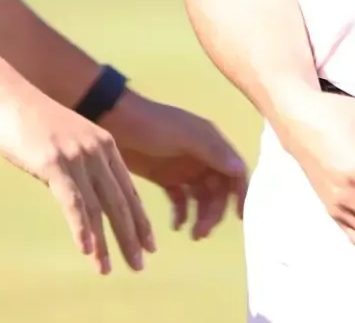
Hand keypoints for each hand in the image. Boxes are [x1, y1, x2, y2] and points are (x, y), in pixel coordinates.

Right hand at [0, 83, 156, 275]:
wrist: (5, 95)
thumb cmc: (31, 121)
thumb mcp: (65, 142)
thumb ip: (78, 168)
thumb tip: (81, 203)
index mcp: (104, 145)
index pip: (129, 190)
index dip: (140, 221)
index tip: (150, 246)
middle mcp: (97, 150)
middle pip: (120, 202)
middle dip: (131, 237)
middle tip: (139, 266)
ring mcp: (76, 155)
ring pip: (98, 207)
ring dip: (104, 243)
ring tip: (108, 270)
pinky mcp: (55, 162)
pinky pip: (73, 201)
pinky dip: (81, 228)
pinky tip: (86, 250)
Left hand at [100, 90, 249, 240]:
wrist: (113, 120)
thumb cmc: (152, 124)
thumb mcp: (184, 135)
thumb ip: (212, 151)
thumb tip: (239, 169)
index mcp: (210, 142)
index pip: (235, 171)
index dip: (241, 193)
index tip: (240, 217)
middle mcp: (201, 156)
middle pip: (219, 190)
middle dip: (215, 212)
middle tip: (202, 233)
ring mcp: (183, 168)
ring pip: (201, 198)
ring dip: (201, 216)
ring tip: (193, 235)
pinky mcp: (165, 177)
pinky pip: (181, 200)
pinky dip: (182, 213)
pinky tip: (176, 225)